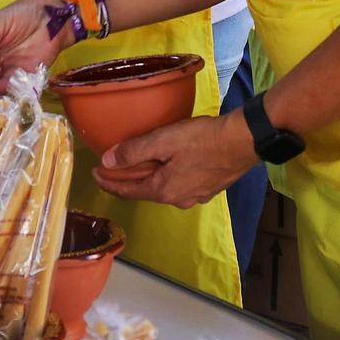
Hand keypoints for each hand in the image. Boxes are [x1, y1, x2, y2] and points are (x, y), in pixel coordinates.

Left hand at [91, 113, 256, 208]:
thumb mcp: (163, 140)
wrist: (244, 141)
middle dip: (126, 180)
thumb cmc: (203, 139)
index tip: (94, 173)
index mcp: (163, 190)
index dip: (108, 182)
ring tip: (137, 163)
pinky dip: (166, 175)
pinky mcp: (209, 187)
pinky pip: (179, 184)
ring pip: (163, 187)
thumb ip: (134, 151)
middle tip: (112, 166)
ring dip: (148, 177)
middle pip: (144, 191)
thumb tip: (108, 160)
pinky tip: (168, 164)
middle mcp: (179, 199)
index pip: (127, 191)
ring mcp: (196, 195)